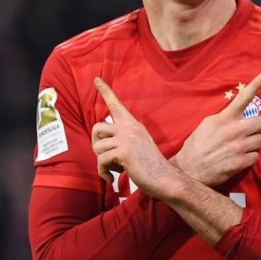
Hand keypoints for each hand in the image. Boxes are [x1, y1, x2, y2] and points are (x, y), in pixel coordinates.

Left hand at [91, 77, 177, 196]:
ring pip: (96, 147)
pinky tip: (112, 179)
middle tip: (106, 158)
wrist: (164, 178)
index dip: (105, 91)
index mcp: (133, 124)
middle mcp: (129, 127)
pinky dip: (103, 173)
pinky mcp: (123, 151)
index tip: (96, 79)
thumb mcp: (139, 144)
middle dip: (96, 144)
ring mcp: (126, 138)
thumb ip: (124, 138)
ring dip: (101, 163)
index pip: (116, 104)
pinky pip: (101, 161)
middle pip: (96, 127)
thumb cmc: (150, 165)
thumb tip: (102, 142)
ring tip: (114, 170)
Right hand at [172, 72, 260, 186]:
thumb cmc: (196, 146)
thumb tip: (236, 114)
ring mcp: (238, 147)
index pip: (243, 98)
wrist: (188, 170)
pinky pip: (256, 157)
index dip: (256, 85)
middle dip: (256, 127)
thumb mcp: (206, 125)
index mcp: (223, 118)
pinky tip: (239, 159)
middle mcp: (233, 130)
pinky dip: (250, 158)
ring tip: (242, 147)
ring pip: (260, 140)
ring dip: (253, 144)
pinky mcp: (240, 163)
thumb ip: (223, 118)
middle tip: (248, 132)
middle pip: (260, 121)